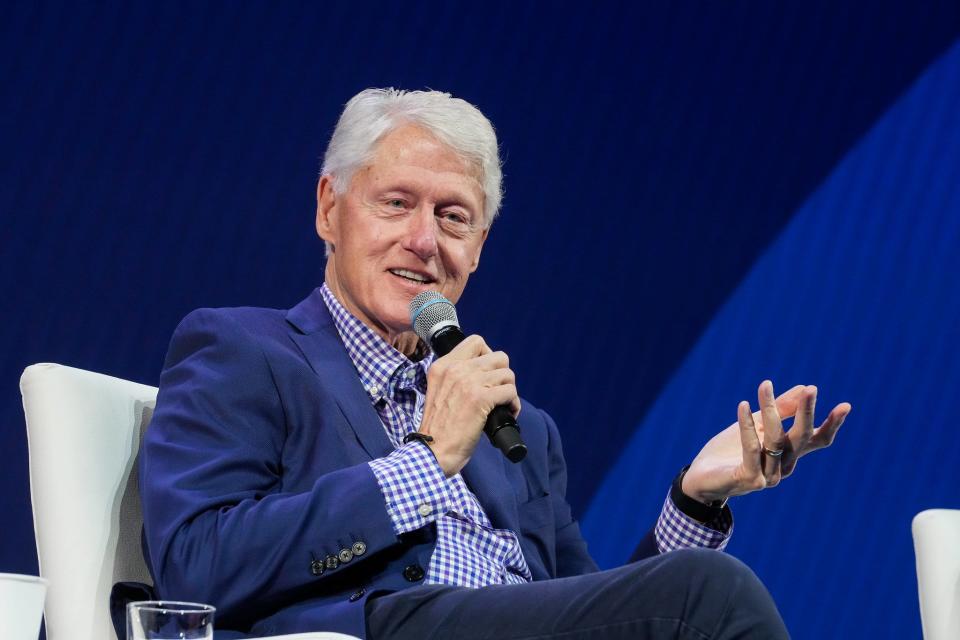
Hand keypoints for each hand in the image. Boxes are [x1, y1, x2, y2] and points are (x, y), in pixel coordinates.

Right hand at [418, 335, 519, 476]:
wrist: (432, 451)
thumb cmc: (438, 429)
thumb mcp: (439, 392)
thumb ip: (455, 378)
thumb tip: (485, 373)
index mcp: (443, 366)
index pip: (476, 341)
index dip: (489, 356)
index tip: (488, 374)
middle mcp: (455, 369)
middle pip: (498, 356)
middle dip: (503, 375)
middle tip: (498, 392)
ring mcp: (468, 382)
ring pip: (507, 374)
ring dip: (510, 390)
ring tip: (504, 405)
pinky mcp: (480, 398)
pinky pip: (510, 391)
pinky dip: (514, 405)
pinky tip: (508, 414)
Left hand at [682, 380, 850, 503]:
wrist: (700, 477)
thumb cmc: (729, 451)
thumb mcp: (754, 425)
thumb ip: (778, 410)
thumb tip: (803, 388)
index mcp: (788, 455)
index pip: (816, 440)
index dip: (831, 425)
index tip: (846, 405)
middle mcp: (783, 467)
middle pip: (800, 438)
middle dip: (806, 413)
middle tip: (811, 390)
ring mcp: (768, 476)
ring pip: (775, 440)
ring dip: (771, 410)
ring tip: (765, 385)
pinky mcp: (749, 479)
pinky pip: (751, 448)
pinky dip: (747, 426)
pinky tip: (743, 405)